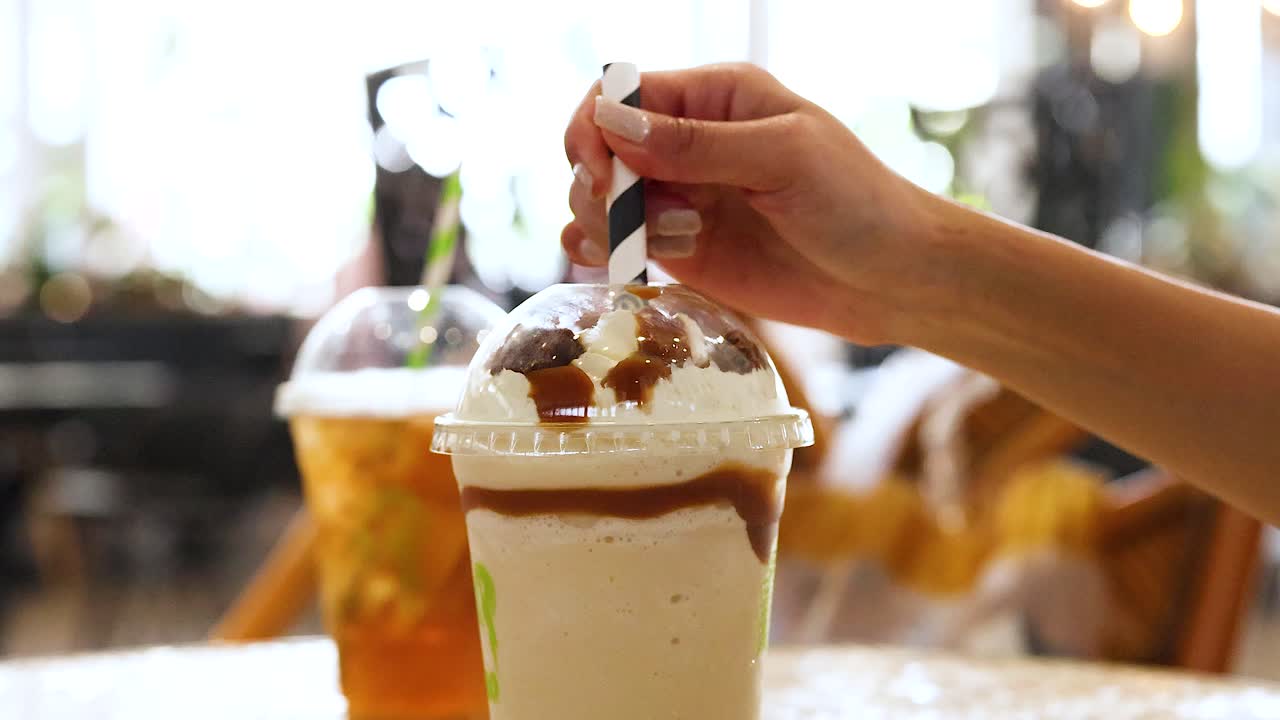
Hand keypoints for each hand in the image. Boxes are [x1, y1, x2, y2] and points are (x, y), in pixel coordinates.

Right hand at [562, 63, 945, 344]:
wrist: (891, 279)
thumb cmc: (857, 202)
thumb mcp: (784, 158)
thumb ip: (697, 144)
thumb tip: (611, 124)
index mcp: (714, 98)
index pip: (618, 93)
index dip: (593, 129)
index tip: (599, 175)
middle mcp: (687, 143)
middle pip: (596, 149)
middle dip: (600, 186)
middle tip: (646, 219)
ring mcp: (680, 198)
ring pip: (597, 201)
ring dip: (613, 225)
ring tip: (684, 240)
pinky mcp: (681, 249)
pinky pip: (616, 244)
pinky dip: (605, 254)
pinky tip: (634, 264)